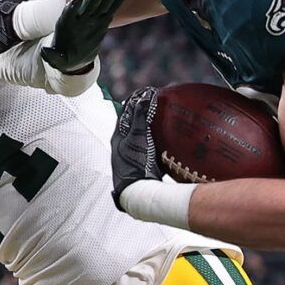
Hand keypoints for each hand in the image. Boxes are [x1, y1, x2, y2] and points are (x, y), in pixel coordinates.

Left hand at [40, 0, 128, 75]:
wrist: (72, 57)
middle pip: (88, 5)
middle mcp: (80, 19)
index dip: (73, 7)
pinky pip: (112, 7)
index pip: (69, 14)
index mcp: (66, 25)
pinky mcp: (102, 21)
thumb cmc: (62, 58)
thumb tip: (45, 52)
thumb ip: (51, 56)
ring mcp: (92, 18)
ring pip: (101, 3)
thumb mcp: (56, 60)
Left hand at [109, 85, 161, 208]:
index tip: (147, 92)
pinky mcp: (140, 165)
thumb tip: (145, 96)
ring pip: (139, 136)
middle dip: (142, 112)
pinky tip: (166, 139)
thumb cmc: (135, 163)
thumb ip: (140, 116)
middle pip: (132, 123)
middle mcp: (121, 146)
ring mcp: (130, 156)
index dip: (135, 100)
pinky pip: (148, 147)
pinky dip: (155, 139)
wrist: (137, 192)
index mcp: (117, 136)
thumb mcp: (138, 136)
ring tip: (162, 117)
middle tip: (156, 103)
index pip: (125, 112)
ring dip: (149, 126)